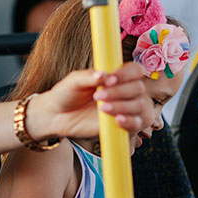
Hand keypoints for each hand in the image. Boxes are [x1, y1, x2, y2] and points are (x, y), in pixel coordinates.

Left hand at [28, 62, 147, 140]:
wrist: (56, 115)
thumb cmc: (66, 93)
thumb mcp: (73, 81)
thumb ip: (88, 76)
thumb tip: (102, 74)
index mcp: (115, 76)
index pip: (135, 70)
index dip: (126, 74)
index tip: (109, 80)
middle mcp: (124, 91)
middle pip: (139, 88)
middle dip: (120, 92)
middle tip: (97, 96)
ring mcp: (126, 109)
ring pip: (141, 106)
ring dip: (123, 106)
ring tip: (102, 108)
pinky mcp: (122, 126)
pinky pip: (138, 124)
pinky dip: (131, 122)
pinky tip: (117, 120)